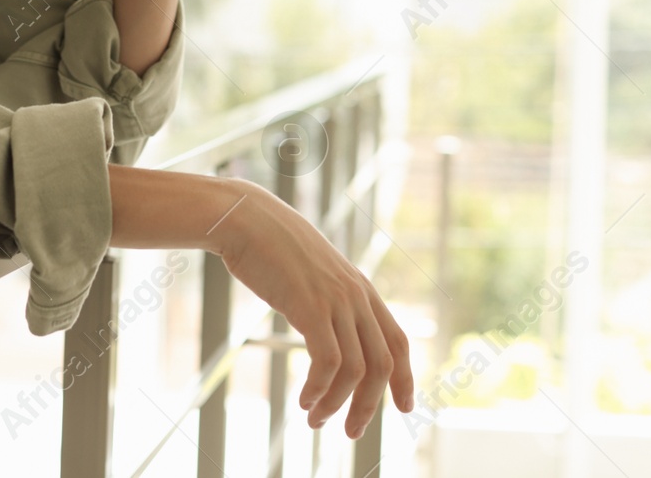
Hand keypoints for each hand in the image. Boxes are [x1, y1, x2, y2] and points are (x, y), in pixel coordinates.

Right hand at [214, 180, 414, 438]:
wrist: (245, 219)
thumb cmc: (270, 245)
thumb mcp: (311, 272)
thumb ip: (327, 297)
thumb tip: (325, 325)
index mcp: (361, 288)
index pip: (398, 341)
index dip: (406, 378)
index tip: (404, 408)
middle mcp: (356, 296)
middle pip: (382, 365)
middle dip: (369, 406)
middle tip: (351, 432)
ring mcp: (335, 300)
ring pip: (356, 370)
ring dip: (337, 404)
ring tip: (315, 420)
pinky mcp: (310, 307)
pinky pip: (327, 362)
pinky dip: (319, 389)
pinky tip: (304, 399)